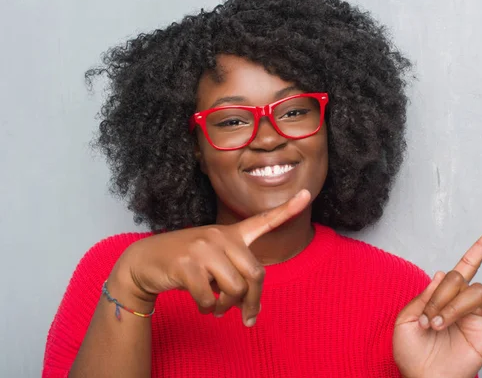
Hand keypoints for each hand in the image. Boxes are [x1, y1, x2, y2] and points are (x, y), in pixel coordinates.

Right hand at [108, 189, 311, 326]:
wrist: (144, 261)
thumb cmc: (185, 263)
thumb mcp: (212, 261)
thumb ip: (235, 276)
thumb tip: (252, 307)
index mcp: (230, 234)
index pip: (263, 221)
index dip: (287, 209)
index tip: (308, 195)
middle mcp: (219, 237)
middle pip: (255, 275)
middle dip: (253, 302)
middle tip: (247, 317)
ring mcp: (202, 248)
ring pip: (235, 288)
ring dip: (227, 308)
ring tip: (217, 308)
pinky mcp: (186, 264)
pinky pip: (210, 298)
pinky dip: (208, 309)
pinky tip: (202, 304)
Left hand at [393, 227, 481, 377]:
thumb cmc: (412, 353)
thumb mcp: (405, 320)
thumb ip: (422, 296)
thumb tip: (439, 273)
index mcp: (445, 296)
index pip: (466, 266)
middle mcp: (465, 303)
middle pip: (462, 278)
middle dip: (441, 296)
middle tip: (428, 320)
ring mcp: (480, 318)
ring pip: (477, 293)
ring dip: (455, 307)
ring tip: (440, 326)